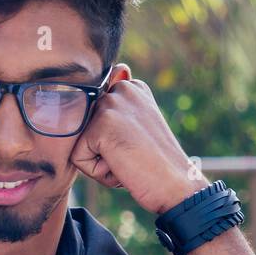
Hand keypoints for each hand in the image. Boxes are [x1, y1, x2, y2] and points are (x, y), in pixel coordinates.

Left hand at [69, 70, 208, 215]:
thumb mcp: (139, 130)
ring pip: (80, 144)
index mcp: (132, 87)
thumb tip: (120, 68)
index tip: (138, 145)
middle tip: (134, 155)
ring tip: (129, 161)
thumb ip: (120, 109)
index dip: (112, 141)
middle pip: (85, 129)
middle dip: (103, 150)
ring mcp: (110, 105)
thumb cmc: (159, 164)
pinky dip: (97, 173)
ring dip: (101, 161)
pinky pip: (78, 159)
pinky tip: (124, 167)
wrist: (177, 185)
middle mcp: (121, 89)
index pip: (95, 117)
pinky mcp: (101, 125)